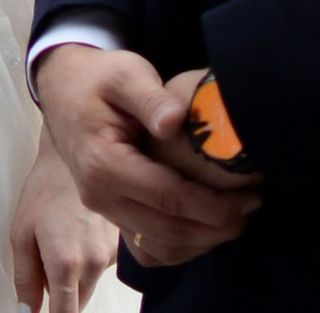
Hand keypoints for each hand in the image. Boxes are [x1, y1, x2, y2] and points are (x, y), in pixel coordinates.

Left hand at [11, 134, 116, 312]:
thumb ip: (25, 279)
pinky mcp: (119, 246)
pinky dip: (88, 262)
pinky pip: (100, 268)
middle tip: (44, 264)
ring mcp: (110, 255)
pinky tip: (77, 234)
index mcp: (65, 263)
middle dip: (60, 296)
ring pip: (89, 287)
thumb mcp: (21, 234)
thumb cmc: (44, 190)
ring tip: (61, 241)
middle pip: (76, 303)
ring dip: (74, 279)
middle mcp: (94, 263)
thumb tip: (27, 311)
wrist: (74, 157)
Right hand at [36, 45, 260, 270]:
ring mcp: (103, 209)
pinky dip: (181, 245)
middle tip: (253, 209)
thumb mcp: (125, 73)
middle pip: (166, 231)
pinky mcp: (112, 212)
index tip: (251, 196)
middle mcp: (99, 195)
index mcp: (102, 164)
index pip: (168, 197)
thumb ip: (150, 98)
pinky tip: (207, 226)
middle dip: (215, 227)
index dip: (214, 204)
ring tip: (237, 219)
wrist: (65, 88)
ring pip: (158, 246)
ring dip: (201, 241)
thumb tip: (176, 121)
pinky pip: (148, 246)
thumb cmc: (100, 78)